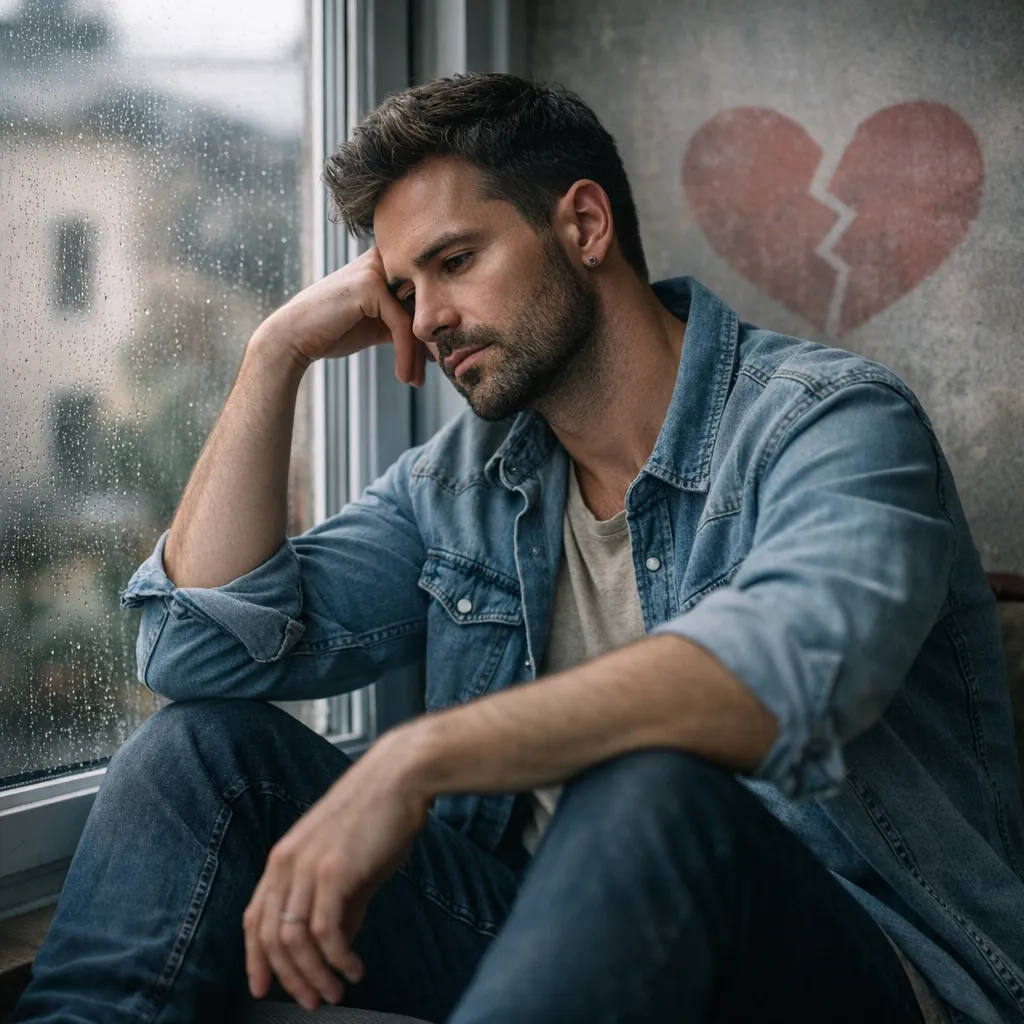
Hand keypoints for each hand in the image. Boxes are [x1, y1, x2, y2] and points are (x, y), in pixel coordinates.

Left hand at [243, 729, 430, 1011]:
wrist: (400, 777)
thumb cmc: (379, 814)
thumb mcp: (349, 862)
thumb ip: (339, 901)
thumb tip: (337, 941)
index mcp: (284, 857)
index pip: (254, 918)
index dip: (255, 959)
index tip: (263, 989)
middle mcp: (286, 863)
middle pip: (270, 938)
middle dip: (290, 978)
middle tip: (313, 1000)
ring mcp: (308, 867)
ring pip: (294, 941)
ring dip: (315, 975)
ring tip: (336, 991)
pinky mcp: (334, 872)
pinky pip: (326, 933)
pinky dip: (339, 959)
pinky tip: (354, 969)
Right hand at [254, 246, 431, 385]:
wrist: (293, 337)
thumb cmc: (332, 332)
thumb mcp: (376, 325)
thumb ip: (403, 324)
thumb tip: (437, 341)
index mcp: (384, 265)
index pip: (421, 297)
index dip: (428, 331)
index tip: (431, 363)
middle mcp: (382, 260)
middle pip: (422, 305)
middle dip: (428, 344)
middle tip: (427, 375)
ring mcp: (375, 269)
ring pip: (414, 317)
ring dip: (418, 355)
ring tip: (415, 381)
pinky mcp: (370, 285)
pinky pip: (401, 324)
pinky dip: (405, 354)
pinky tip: (403, 375)